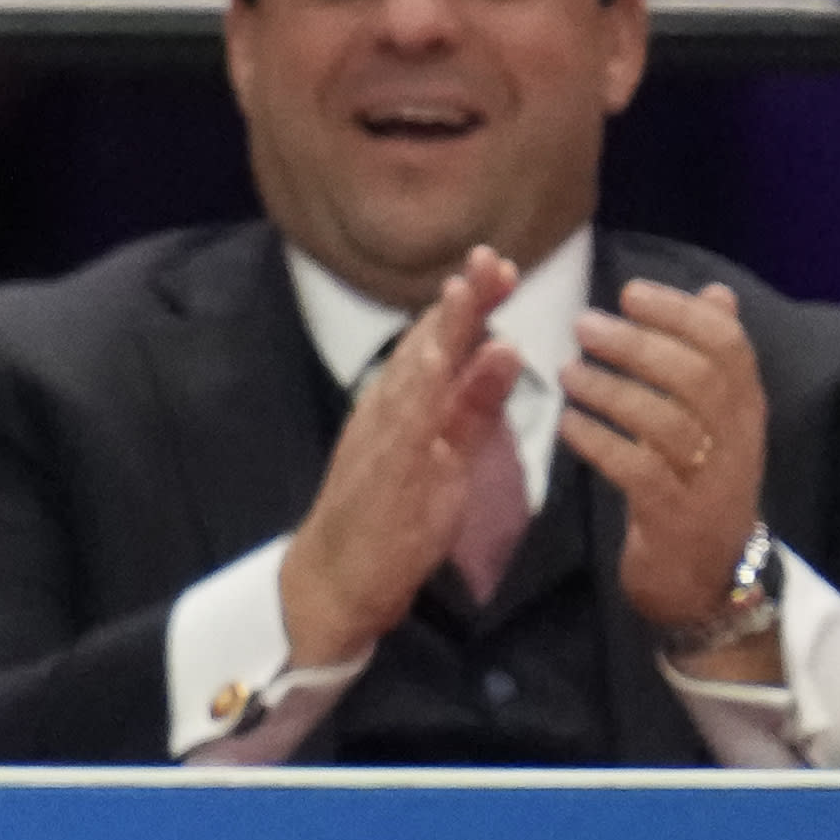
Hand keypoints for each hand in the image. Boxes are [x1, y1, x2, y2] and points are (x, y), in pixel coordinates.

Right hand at [276, 243, 522, 673]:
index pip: (441, 342)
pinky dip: (418, 392)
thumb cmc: (390, 518)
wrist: (334, 580)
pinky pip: (402, 428)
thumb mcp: (447, 452)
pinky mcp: (382, 475)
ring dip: (439, 333)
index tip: (502, 266)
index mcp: (405, 403)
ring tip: (466, 292)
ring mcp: (382, 441)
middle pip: (427, 346)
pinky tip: (435, 364)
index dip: (471, 303)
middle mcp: (389, 411)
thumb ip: (475, 404)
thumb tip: (505, 348)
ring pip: (412, 377)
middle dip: (461, 303)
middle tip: (494, 258)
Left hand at [564, 275, 771, 639]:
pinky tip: (567, 425)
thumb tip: (716, 293)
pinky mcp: (675, 518)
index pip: (728, 345)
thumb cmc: (699, 490)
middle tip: (583, 325)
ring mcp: (709, 481)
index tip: (629, 292)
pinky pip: (636, 469)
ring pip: (664, 420)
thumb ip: (712, 360)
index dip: (680, 313)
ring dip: (610, 389)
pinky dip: (599, 441)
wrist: (706, 583)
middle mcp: (737, 440)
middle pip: (695, 376)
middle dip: (637, 344)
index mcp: (747, 409)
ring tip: (566, 372)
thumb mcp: (716, 425)